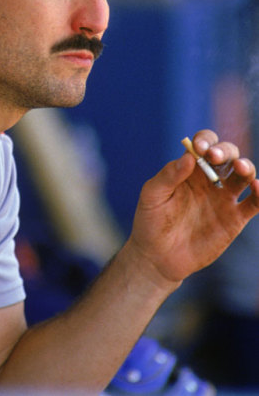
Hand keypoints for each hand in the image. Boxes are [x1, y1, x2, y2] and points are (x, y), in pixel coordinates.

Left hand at [128, 129, 258, 284]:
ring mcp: (223, 198)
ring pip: (243, 174)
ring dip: (246, 167)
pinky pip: (253, 203)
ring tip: (241, 168)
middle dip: (225, 151)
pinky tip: (257, 187)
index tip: (200, 148)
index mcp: (189, 169)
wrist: (158, 256)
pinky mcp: (234, 218)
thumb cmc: (150, 221)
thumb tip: (188, 157)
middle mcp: (209, 179)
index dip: (205, 141)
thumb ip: (168, 176)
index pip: (204, 144)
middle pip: (227, 155)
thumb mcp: (152, 196)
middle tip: (214, 156)